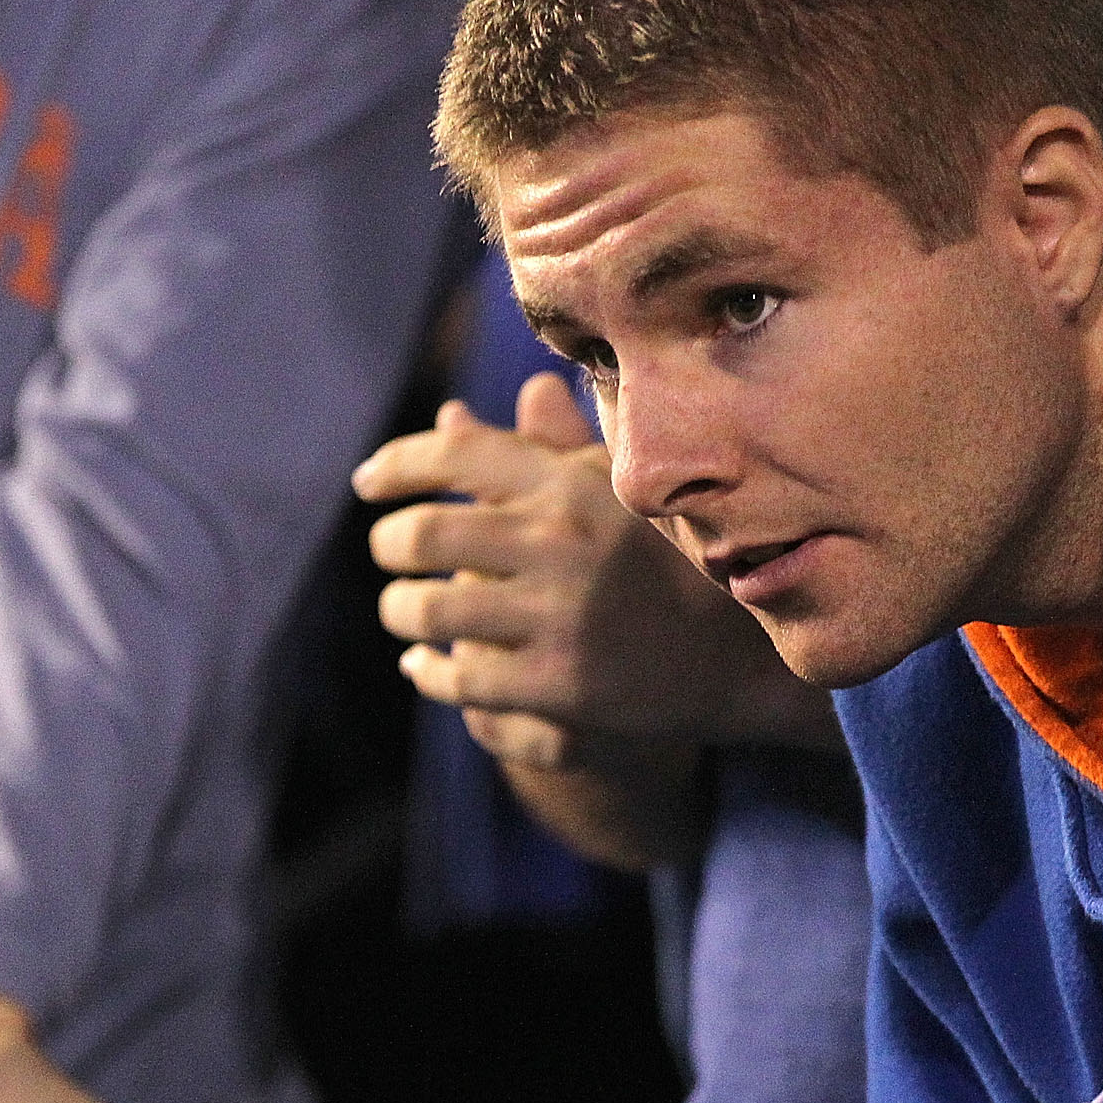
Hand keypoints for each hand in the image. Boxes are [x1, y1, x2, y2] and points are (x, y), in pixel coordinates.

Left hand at [355, 375, 836, 758]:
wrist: (735, 657)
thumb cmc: (660, 559)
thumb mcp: (610, 491)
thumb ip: (532, 452)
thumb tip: (449, 416)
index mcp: (572, 484)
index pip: (456, 456)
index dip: (397, 464)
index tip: (367, 482)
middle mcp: (562, 543)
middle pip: (425, 534)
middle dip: (388, 544)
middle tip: (385, 550)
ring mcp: (560, 617)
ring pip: (429, 610)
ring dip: (400, 609)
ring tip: (401, 608)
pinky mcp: (560, 686)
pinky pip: (458, 677)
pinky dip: (426, 670)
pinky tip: (423, 662)